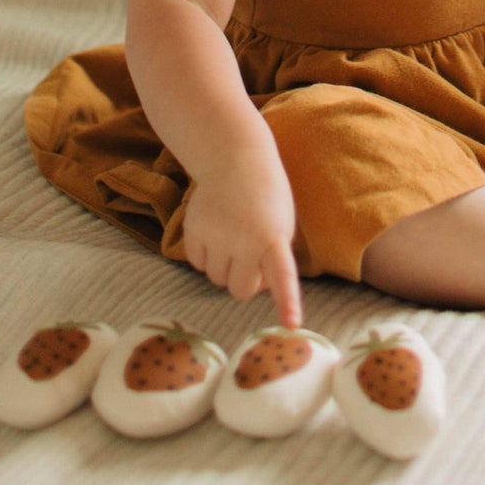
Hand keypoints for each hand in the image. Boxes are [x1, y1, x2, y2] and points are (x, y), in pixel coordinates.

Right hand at [181, 147, 302, 327]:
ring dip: (225, 266)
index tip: (291, 325)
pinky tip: (215, 230)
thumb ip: (274, 256)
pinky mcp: (193, 233)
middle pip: (241, 291)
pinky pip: (198, 265)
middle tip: (251, 255)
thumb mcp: (282, 222)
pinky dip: (206, 255)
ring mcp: (216, 237)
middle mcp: (245, 241)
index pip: (283, 276)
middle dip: (245, 280)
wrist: (236, 158)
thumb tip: (256, 286)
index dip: (286, 302)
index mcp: (274, 238)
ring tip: (233, 236)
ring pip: (218, 280)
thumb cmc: (266, 196)